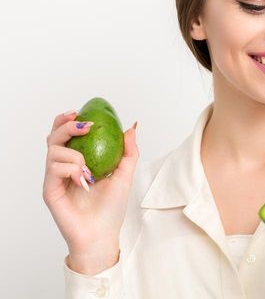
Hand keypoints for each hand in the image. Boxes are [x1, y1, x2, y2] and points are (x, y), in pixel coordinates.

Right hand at [42, 110, 138, 274]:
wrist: (102, 234)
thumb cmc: (111, 208)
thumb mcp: (125, 175)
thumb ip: (128, 152)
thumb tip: (131, 127)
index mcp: (77, 161)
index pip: (65, 135)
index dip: (67, 120)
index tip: (80, 112)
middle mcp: (63, 167)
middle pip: (54, 137)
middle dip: (66, 125)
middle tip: (85, 126)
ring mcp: (55, 178)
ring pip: (54, 151)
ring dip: (75, 154)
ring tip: (89, 170)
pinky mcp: (50, 190)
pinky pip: (55, 169)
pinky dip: (71, 169)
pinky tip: (83, 180)